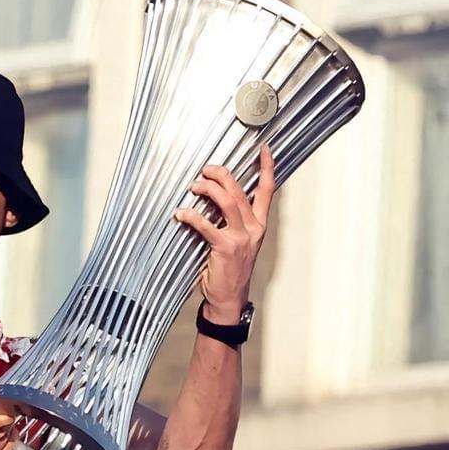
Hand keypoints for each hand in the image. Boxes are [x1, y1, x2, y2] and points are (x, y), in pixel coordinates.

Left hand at [174, 145, 274, 323]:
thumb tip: (214, 199)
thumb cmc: (231, 270)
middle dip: (221, 175)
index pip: (267, 191)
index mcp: (258, 225)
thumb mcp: (239, 242)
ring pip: (227, 201)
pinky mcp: (225, 246)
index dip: (267, 169)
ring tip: (194, 187)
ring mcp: (241, 237)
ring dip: (208, 189)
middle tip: (206, 170)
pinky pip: (206, 224)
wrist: (229, 298)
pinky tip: (181, 214)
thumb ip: (232, 221)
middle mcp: (253, 228)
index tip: (264, 151)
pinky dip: (191, 216)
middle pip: (240, 190)